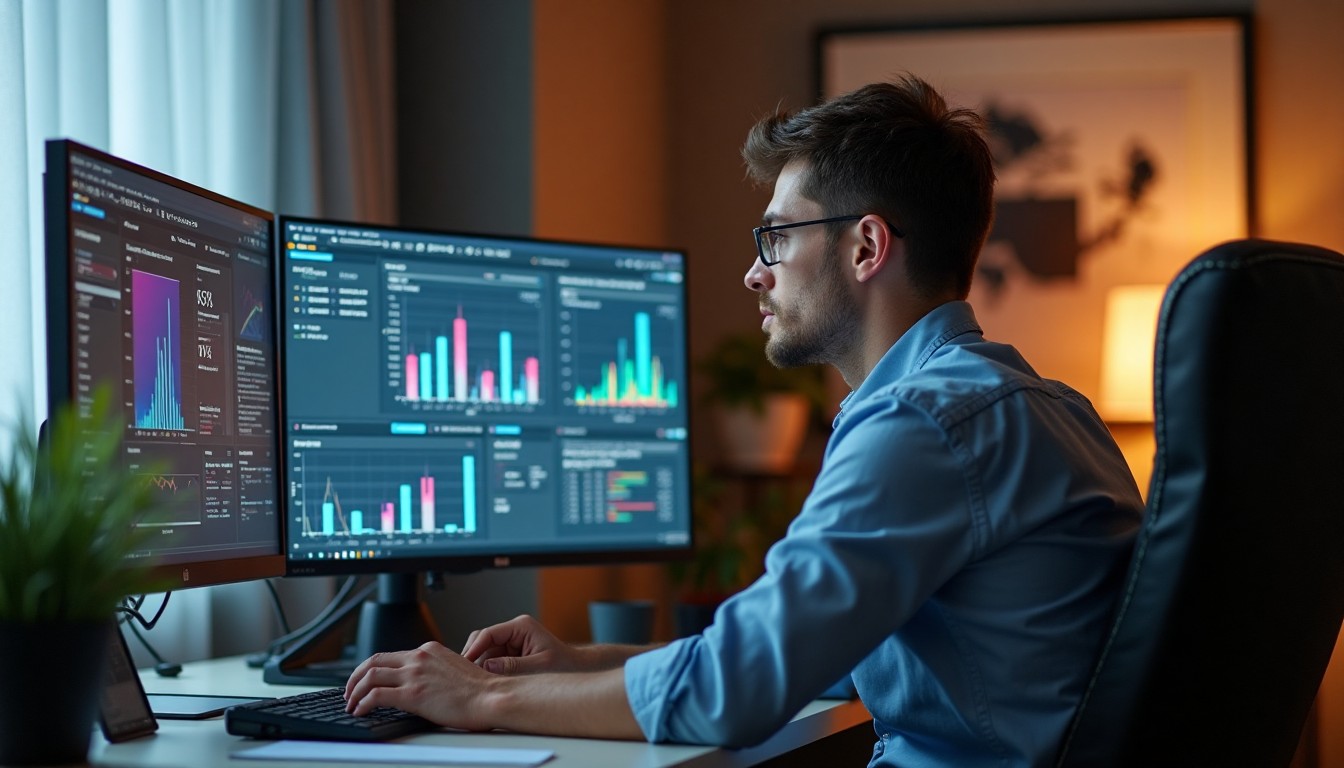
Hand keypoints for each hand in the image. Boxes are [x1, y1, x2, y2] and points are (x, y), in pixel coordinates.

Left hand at [343, 642, 495, 729]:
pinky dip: (362, 703)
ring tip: (351, 704)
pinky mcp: (413, 694)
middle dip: (355, 677)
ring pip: (370, 676)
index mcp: (428, 650)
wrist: (491, 697)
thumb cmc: (480, 690)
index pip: (390, 655)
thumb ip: (434, 671)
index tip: (365, 680)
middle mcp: (419, 658)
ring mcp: (414, 674)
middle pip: (374, 661)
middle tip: (350, 691)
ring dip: (354, 691)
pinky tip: (360, 711)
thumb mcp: (453, 669)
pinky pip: (376, 695)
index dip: (371, 668)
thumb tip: (421, 684)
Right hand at [461, 614, 584, 674]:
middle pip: (482, 641)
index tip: (464, 666)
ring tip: (471, 684)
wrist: (577, 669)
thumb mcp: (539, 666)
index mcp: (521, 626)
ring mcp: (510, 642)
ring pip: (484, 652)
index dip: (473, 650)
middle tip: (463, 678)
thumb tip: (487, 666)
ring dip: (478, 666)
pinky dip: (485, 671)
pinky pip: (491, 660)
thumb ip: (513, 666)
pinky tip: (481, 685)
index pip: (488, 634)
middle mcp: (513, 631)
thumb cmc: (564, 664)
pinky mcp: (510, 654)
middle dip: (472, 658)